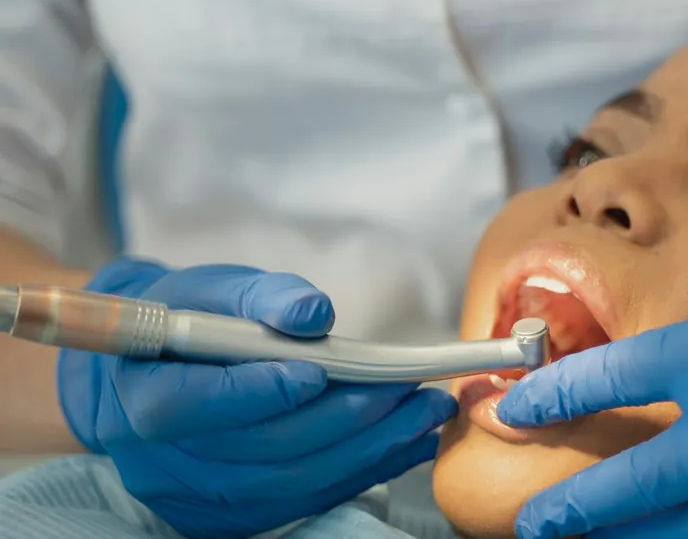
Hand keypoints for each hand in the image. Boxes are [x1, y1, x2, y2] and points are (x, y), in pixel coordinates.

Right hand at [58, 259, 456, 538]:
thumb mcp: (214, 289)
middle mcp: (162, 462)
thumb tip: (314, 315)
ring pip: (294, 484)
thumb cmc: (189, 319)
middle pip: (265, 450)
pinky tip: (405, 443)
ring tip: (425, 414)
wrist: (156, 370)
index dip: (261, 392)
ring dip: (370, 450)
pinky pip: (306, 500)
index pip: (200, 405)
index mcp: (144, 396)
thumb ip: (264, 296)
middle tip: (411, 391)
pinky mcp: (233, 515)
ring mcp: (198, 498)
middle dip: (347, 419)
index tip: (320, 371)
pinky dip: (363, 472)